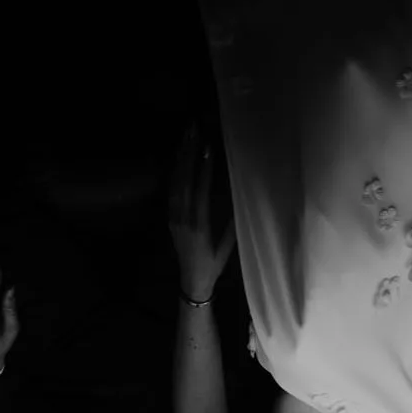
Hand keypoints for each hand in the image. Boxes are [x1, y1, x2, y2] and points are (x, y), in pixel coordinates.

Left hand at [168, 123, 236, 300]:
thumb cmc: (213, 265)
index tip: (208, 147)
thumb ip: (233, 224)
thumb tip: (242, 197)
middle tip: (194, 130)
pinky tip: (179, 154)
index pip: (200, 191)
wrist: (191, 281)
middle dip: (189, 153)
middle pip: (184, 180)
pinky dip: (174, 170)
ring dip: (180, 157)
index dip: (204, 168)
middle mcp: (183, 220)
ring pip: (175, 182)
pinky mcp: (169, 217)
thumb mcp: (227, 248)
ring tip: (187, 134)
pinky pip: (170, 189)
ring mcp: (173, 218)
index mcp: (199, 227)